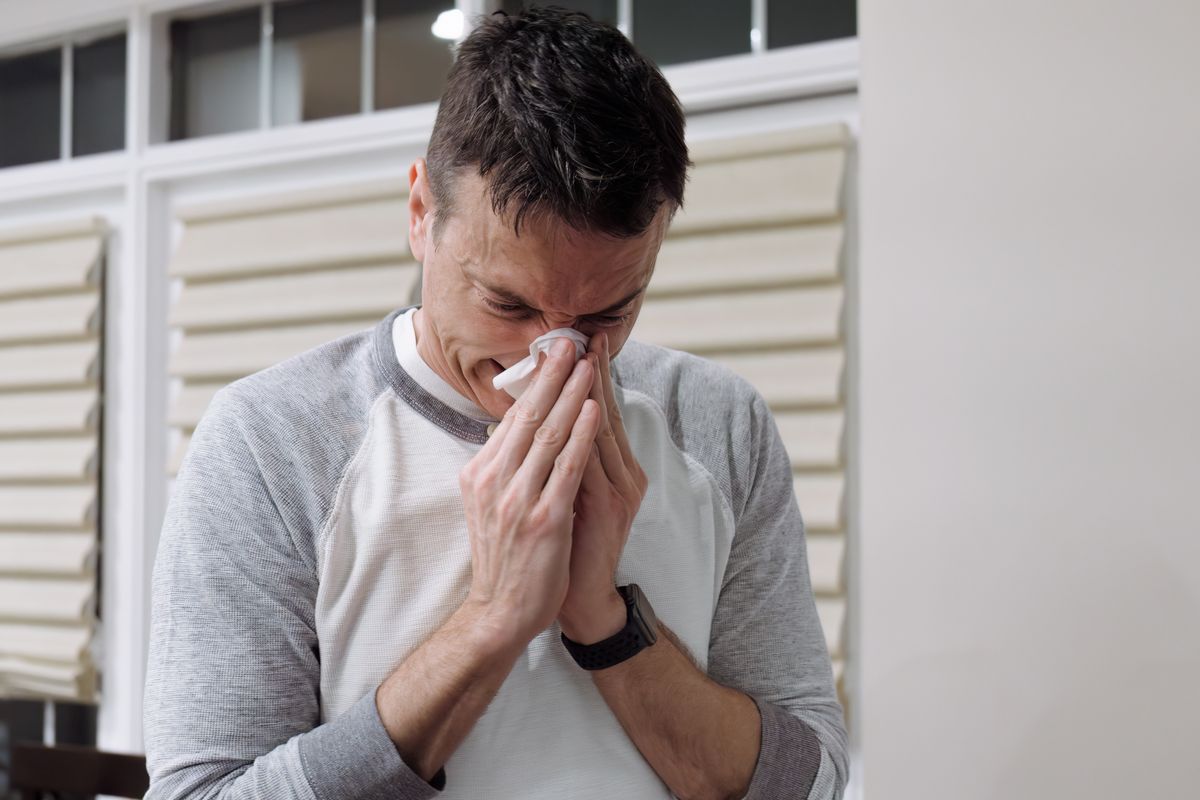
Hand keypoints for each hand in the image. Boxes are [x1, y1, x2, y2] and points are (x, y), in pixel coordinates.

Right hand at [458, 338, 600, 646]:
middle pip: (527, 416)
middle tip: (569, 341)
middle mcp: (493, 481)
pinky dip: (580, 434)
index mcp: (480, 475)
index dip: (533, 383)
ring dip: (570, 394)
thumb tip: (515, 429)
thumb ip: (502, 468)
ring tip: (587, 363)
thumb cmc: (503, 559)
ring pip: (547, 433)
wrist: (500, 614)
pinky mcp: (542, 518)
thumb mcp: (489, 505)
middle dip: (551, 375)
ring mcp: (517, 499)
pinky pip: (566, 467)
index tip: (550, 352)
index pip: (511, 419)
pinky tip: (593, 409)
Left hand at [557, 332, 648, 643]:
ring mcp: (620, 489)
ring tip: (583, 358)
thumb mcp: (563, 494)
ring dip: (592, 392)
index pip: (599, 412)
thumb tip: (530, 423)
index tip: (577, 343)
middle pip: (606, 412)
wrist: (579, 600)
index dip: (589, 377)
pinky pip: (595, 462)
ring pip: (604, 431)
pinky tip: (585, 410)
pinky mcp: (612, 507)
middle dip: (594, 373)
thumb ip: (559, 460)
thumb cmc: (566, 548)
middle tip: (584, 336)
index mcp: (614, 469)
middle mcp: (624, 474)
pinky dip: (588, 435)